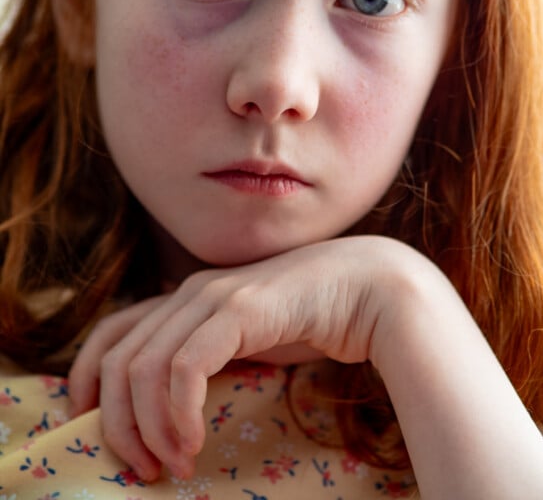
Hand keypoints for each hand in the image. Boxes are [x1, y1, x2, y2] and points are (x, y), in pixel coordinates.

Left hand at [69, 236, 401, 480]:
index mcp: (186, 297)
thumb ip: (212, 357)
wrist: (370, 288)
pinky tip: (195, 444)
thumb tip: (173, 409)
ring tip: (173, 466)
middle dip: (115, 421)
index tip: (89, 427)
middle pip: (119, 357)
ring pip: (144, 366)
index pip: (111, 332)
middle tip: (140, 468)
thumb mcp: (247, 342)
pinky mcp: (240, 309)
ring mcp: (213, 296)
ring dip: (148, 427)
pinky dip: (179, 412)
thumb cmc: (312, 319)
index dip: (87, 378)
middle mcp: (191, 291)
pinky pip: (186, 367)